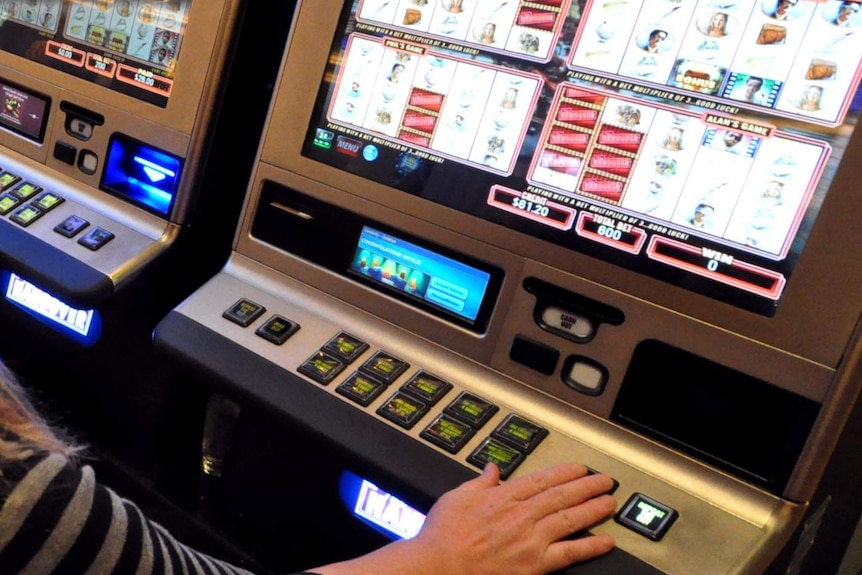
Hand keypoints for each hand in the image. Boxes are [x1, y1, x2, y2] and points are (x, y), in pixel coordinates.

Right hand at [312, 462, 616, 574]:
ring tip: (610, 502)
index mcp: (504, 497)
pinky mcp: (535, 565)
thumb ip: (478, 483)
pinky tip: (605, 541)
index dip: (565, 472)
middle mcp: (522, 515)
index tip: (580, 468)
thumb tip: (491, 469)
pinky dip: (590, 546)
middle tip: (604, 480)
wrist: (437, 567)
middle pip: (562, 495)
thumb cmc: (442, 537)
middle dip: (587, 486)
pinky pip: (570, 553)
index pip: (542, 479)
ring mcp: (531, 540)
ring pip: (571, 519)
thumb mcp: (455, 498)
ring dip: (593, 509)